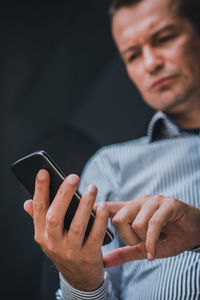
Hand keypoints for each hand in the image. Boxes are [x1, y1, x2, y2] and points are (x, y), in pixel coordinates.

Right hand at [24, 169, 108, 290]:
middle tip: (74, 177)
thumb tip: (27, 202)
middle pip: (55, 216)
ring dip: (85, 204)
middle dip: (63, 194)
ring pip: (77, 225)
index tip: (43, 172)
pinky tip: (103, 207)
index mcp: (41, 234)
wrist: (79, 277)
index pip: (38, 208)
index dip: (40, 190)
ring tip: (92, 188)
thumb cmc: (64, 248)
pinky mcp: (88, 256)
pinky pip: (95, 235)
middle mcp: (53, 243)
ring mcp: (70, 251)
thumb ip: (39, 219)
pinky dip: (99, 220)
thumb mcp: (48, 237)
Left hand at [101, 195, 199, 267]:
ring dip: (143, 240)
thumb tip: (103, 262)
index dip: (98, 209)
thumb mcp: (143, 247)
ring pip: (136, 222)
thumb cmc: (168, 237)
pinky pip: (153, 224)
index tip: (87, 213)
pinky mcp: (168, 204)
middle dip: (127, 238)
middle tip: (140, 244)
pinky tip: (152, 252)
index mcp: (132, 209)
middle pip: (119, 218)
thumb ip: (124, 252)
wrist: (194, 233)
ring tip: (152, 242)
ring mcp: (154, 201)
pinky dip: (151, 242)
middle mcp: (140, 202)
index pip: (110, 206)